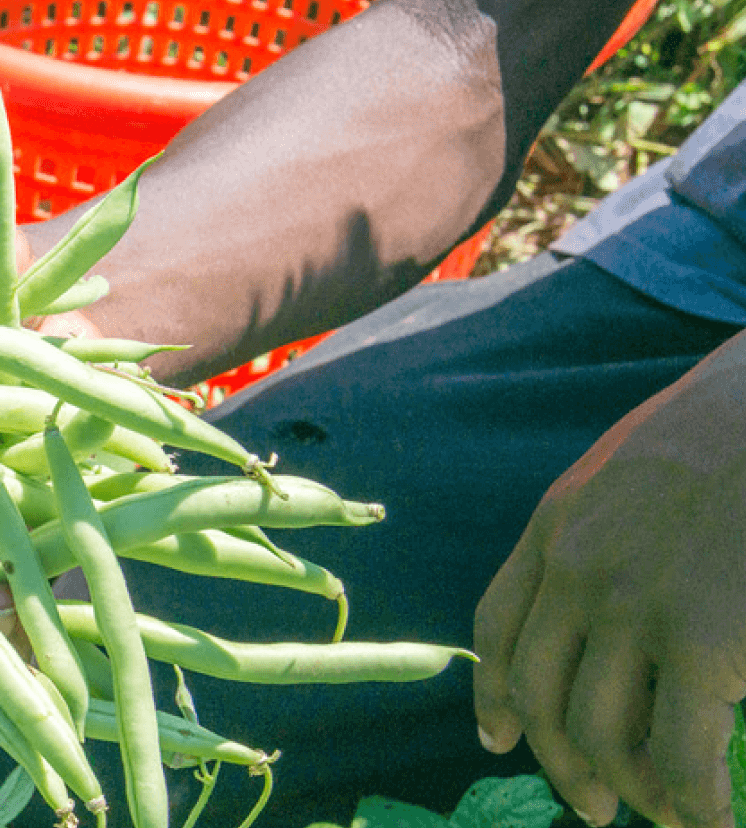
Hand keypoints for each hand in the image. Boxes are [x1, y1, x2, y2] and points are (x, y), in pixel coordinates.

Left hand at [473, 330, 745, 826]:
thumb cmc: (739, 427)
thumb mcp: (638, 466)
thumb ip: (609, 531)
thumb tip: (621, 612)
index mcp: (559, 523)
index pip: (498, 625)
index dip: (493, 693)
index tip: (499, 738)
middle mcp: (576, 568)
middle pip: (539, 694)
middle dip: (563, 764)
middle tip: (595, 806)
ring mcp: (631, 608)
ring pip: (602, 736)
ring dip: (636, 792)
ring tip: (670, 815)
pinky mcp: (698, 644)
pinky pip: (681, 756)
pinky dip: (696, 805)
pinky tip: (714, 819)